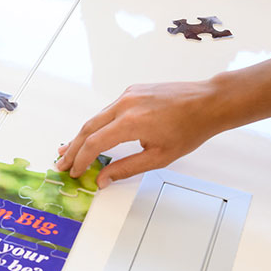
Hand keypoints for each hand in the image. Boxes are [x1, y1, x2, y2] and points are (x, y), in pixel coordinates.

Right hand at [56, 81, 222, 184]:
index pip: (93, 144)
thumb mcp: (159, 157)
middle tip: (61, 163)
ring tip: (69, 150)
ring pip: (96, 118)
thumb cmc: (190, 129)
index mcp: (131, 122)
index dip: (80, 160)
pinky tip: (92, 134)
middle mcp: (125, 105)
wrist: (208, 103)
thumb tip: (103, 179)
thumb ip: (126, 168)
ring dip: (82, 136)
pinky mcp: (132, 91)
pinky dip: (96, 125)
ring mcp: (128, 95)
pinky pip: (108, 110)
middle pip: (87, 129)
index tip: (74, 173)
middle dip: (72, 148)